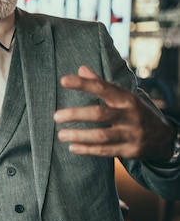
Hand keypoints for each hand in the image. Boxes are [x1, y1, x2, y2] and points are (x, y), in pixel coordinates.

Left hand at [53, 65, 174, 160]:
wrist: (165, 137)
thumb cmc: (136, 112)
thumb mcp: (123, 97)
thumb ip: (101, 84)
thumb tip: (81, 69)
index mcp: (127, 99)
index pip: (103, 88)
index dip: (83, 84)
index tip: (63, 80)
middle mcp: (130, 115)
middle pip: (100, 114)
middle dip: (76, 114)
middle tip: (56, 116)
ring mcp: (132, 134)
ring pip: (102, 136)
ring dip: (79, 135)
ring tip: (61, 134)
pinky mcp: (131, 150)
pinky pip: (106, 151)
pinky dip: (88, 150)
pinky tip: (73, 147)